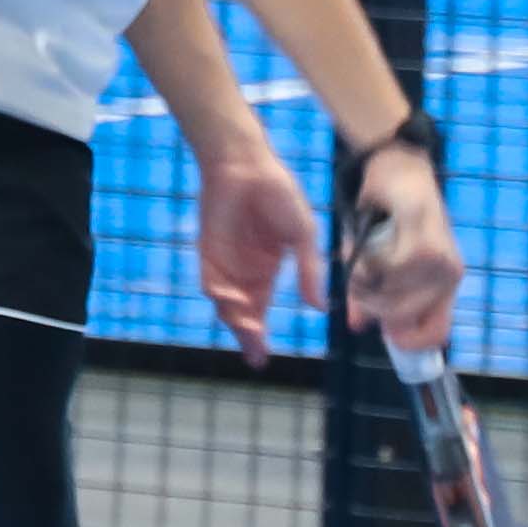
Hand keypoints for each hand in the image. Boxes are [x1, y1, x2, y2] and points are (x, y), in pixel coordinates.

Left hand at [191, 142, 322, 354]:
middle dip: (247, 338)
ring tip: (249, 329)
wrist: (247, 166)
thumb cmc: (280, 195)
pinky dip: (219, 295)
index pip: (261, 310)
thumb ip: (310, 270)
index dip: (260, 336)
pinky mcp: (207, 251)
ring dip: (235, 319)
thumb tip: (320, 307)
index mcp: (267, 270)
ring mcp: (224, 263)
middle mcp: (243, 273)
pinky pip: (211, 281)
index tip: (261, 360)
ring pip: (225, 303)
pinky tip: (232, 302)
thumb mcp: (303, 236)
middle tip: (256, 357)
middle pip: (242, 314)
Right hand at [340, 154, 466, 358]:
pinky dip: (367, 260)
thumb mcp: (376, 263)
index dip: (408, 342)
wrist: (397, 167)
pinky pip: (389, 269)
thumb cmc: (386, 216)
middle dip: (370, 308)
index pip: (437, 334)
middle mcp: (449, 276)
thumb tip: (358, 327)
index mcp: (443, 286)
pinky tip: (364, 244)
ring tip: (358, 259)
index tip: (379, 331)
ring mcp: (441, 260)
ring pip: (393, 296)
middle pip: (403, 320)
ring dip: (364, 282)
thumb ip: (371, 297)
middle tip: (357, 285)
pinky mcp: (427, 241)